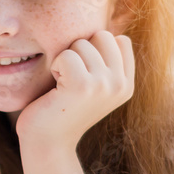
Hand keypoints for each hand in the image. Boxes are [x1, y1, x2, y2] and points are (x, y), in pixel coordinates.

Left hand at [15, 31, 133, 152]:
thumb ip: (104, 61)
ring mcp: (105, 85)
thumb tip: (104, 29)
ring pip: (82, 43)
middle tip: (69, 78)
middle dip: (79, 51)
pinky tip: (55, 89)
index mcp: (127, 84)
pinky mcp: (83, 86)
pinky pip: (66, 55)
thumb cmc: (61, 109)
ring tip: (62, 85)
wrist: (47, 143)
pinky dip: (55, 67)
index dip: (94, 49)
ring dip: (64, 60)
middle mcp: (121, 85)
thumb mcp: (92, 85)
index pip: (119, 40)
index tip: (82, 74)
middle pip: (102, 35)